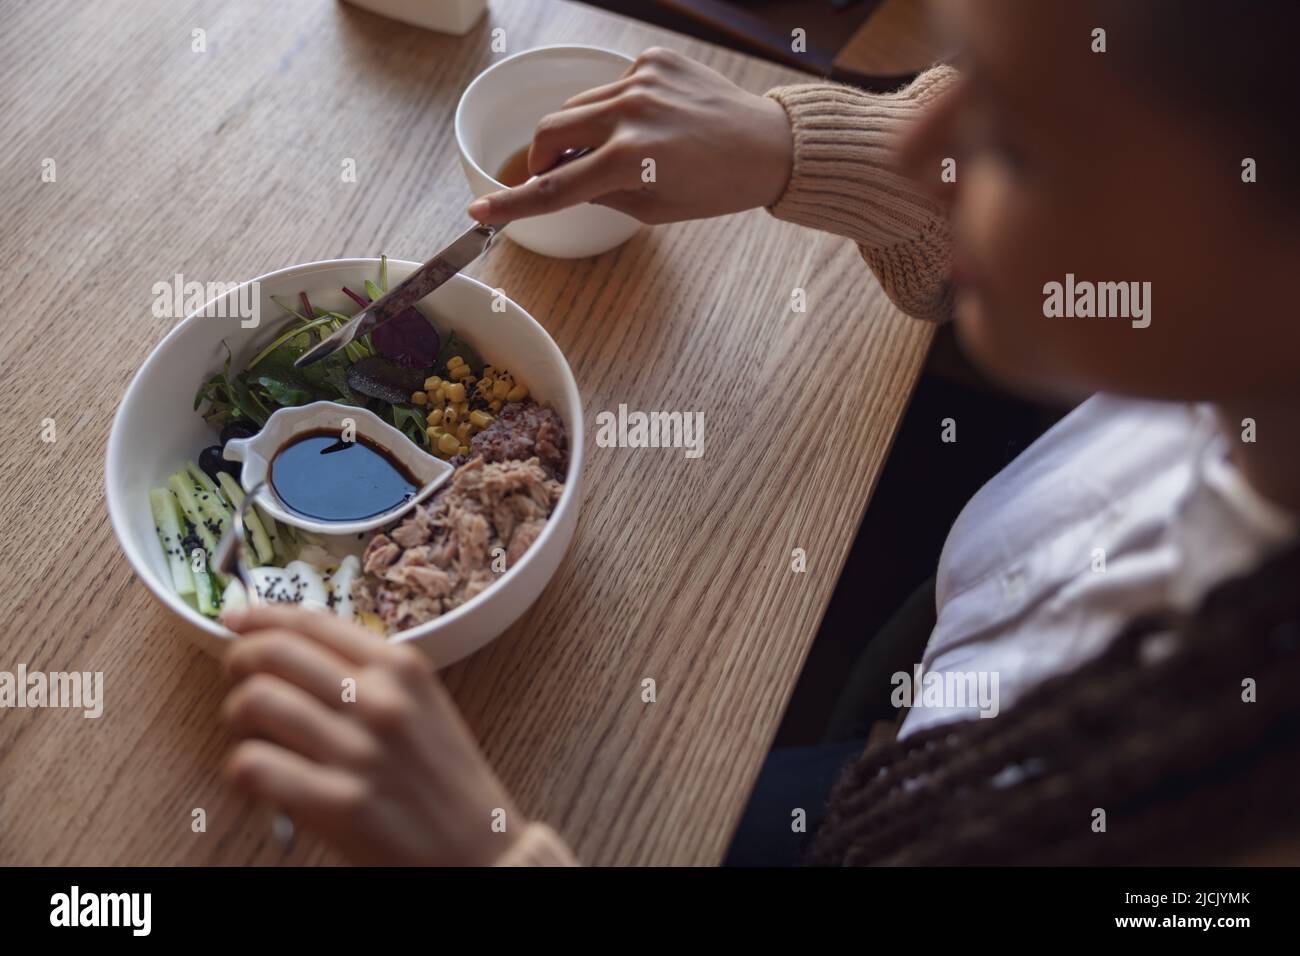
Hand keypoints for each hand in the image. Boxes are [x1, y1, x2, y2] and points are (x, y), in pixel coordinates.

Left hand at [220, 605, 520, 865]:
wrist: (479, 852)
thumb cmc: (445, 781)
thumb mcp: (423, 706)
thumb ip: (371, 675)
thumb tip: (295, 651)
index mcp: (404, 668)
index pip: (312, 621)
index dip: (262, 616)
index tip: (238, 619)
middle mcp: (381, 700)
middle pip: (274, 653)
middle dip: (239, 662)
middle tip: (238, 680)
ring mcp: (360, 751)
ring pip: (256, 701)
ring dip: (238, 717)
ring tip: (253, 734)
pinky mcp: (340, 804)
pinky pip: (254, 765)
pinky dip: (244, 769)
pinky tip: (259, 776)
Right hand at [467, 46, 792, 225]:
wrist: (769, 144)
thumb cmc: (717, 187)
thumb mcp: (655, 209)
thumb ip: (600, 194)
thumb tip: (563, 181)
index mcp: (636, 161)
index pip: (557, 187)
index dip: (514, 203)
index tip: (479, 211)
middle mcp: (634, 114)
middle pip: (550, 133)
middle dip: (541, 159)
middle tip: (555, 176)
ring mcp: (642, 80)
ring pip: (575, 107)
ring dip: (576, 133)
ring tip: (611, 152)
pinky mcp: (653, 60)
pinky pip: (609, 86)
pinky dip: (612, 109)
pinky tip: (646, 123)